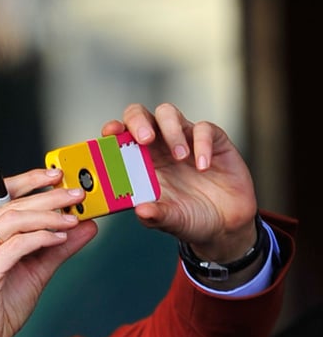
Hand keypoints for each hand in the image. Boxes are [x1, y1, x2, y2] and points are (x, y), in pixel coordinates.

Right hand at [0, 169, 91, 336]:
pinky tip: (61, 236)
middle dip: (48, 196)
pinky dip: (42, 237)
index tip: (58, 174)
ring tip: (74, 216)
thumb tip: (89, 225)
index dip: (29, 179)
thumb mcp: (35, 271)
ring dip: (48, 215)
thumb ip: (58, 246)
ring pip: (13, 220)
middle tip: (78, 192)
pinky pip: (16, 244)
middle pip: (10, 204)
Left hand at [104, 102, 257, 262]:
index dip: (112, 130)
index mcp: (139, 163)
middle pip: (140, 115)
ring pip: (168, 114)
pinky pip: (204, 129)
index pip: (119, 137)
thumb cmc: (190, 217)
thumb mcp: (170, 221)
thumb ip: (156, 216)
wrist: (226, 223)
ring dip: (171, 131)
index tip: (110, 134)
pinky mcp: (212, 140)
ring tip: (180, 157)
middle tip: (145, 140)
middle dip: (138, 121)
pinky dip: (202, 144)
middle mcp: (158, 148)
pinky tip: (204, 166)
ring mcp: (184, 140)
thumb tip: (141, 210)